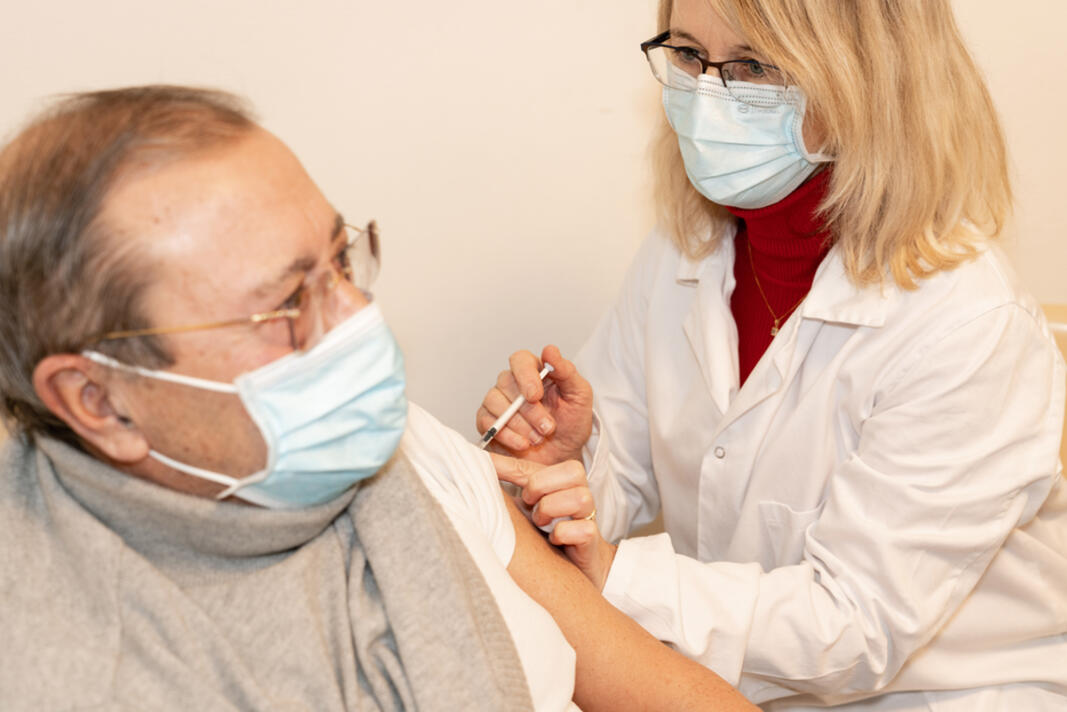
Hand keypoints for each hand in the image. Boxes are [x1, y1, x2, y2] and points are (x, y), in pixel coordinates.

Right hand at [475, 345, 592, 465]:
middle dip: (528, 409)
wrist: (563, 456)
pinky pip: (487, 422)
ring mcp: (498, 403)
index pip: (520, 360)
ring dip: (519, 423)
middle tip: (547, 427)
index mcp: (535, 372)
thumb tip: (549, 350)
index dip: (525, 375)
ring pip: (494, 401)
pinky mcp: (489, 423)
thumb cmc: (571, 424)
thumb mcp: (580, 396)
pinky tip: (523, 444)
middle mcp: (513, 384)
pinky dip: (506, 435)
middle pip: (506, 382)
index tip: (536, 395)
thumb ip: (566, 371)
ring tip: (538, 438)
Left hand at [492, 452, 615, 590]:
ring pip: (578, 498)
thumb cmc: (550, 528)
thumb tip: (480, 464)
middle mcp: (581, 490)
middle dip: (540, 487)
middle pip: (570, 472)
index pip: (534, 465)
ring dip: (550, 511)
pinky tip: (554, 540)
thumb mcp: (530, 502)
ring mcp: (589, 513)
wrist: (578, 562)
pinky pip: (581, 529)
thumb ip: (513, 482)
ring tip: (541, 523)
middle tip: (530, 504)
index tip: (482, 463)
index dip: (507, 466)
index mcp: (564, 478)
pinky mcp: (592, 536)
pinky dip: (562, 534)